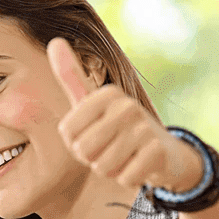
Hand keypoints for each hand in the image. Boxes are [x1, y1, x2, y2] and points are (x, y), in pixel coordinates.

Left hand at [48, 38, 202, 191]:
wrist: (163, 153)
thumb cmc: (116, 128)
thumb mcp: (92, 103)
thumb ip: (71, 77)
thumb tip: (55, 40)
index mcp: (107, 94)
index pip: (67, 134)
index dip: (76, 143)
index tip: (94, 135)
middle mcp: (126, 106)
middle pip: (83, 151)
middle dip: (92, 158)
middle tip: (110, 148)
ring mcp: (145, 128)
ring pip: (102, 167)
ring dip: (110, 169)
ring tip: (124, 156)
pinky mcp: (157, 152)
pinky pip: (124, 178)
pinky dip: (128, 178)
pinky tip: (138, 166)